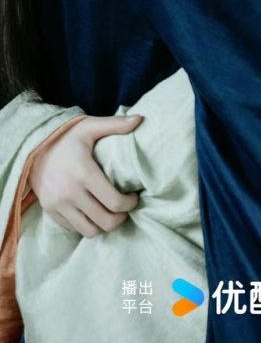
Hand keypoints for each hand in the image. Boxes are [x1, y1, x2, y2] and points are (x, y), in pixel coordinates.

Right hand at [27, 113, 142, 236]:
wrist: (32, 147)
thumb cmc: (66, 137)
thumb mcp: (89, 126)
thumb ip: (115, 124)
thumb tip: (140, 118)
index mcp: (84, 172)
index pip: (114, 202)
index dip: (130, 203)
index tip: (134, 196)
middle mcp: (70, 192)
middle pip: (105, 221)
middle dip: (121, 217)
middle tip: (125, 206)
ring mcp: (58, 204)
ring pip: (90, 231)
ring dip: (104, 225)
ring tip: (110, 212)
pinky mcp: (50, 211)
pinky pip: (74, 228)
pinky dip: (87, 224)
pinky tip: (93, 211)